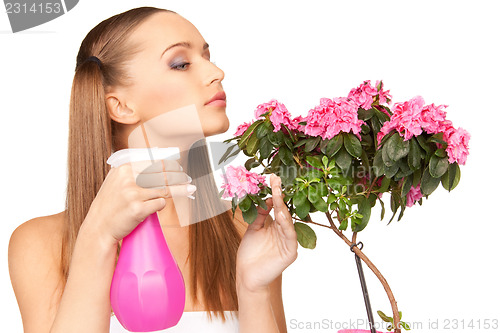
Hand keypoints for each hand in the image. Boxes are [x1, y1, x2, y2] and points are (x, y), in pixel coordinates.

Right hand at [82, 159, 194, 245]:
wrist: (99, 227)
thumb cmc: (110, 204)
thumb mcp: (116, 180)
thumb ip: (133, 170)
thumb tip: (158, 159)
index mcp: (124, 168)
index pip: (154, 163)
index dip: (170, 165)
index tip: (179, 169)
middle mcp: (128, 179)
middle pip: (162, 175)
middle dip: (179, 177)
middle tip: (188, 179)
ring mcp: (133, 194)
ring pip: (164, 189)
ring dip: (180, 190)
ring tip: (190, 189)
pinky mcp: (138, 209)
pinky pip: (160, 204)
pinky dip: (161, 205)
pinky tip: (158, 207)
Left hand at [236, 173, 297, 292]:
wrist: (246, 276)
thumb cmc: (250, 254)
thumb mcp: (253, 229)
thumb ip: (260, 214)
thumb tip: (266, 198)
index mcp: (276, 226)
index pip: (277, 206)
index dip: (275, 192)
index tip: (272, 178)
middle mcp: (284, 232)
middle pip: (284, 210)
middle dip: (279, 195)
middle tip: (276, 181)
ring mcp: (288, 242)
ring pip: (288, 222)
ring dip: (283, 208)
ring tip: (277, 195)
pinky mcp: (290, 253)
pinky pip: (290, 237)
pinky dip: (287, 225)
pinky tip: (282, 215)